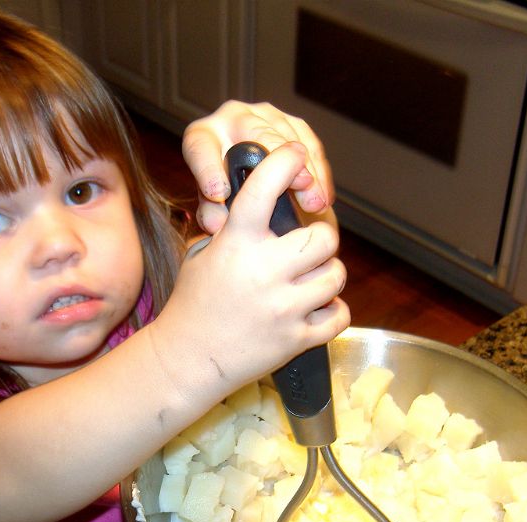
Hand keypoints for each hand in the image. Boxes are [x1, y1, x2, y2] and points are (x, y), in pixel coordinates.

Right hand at [153, 143, 348, 397]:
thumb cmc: (192, 304)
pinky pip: (339, 316)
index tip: (296, 157)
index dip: (286, 162)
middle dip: (320, 239)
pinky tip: (315, 310)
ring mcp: (284, 308)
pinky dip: (332, 312)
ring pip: (337, 275)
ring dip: (327, 275)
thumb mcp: (201, 255)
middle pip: (324, 236)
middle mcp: (265, 271)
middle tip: (308, 248)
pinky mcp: (296, 340)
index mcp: (237, 243)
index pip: (266, 186)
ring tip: (310, 282)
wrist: (187, 360)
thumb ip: (233, 230)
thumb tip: (265, 203)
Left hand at [182, 100, 334, 233]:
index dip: (209, 170)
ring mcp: (263, 115)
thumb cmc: (224, 197)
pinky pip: (309, 141)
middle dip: (278, 163)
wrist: (249, 181)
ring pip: (289, 137)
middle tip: (295, 190)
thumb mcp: (214, 207)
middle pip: (255, 134)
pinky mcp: (290, 122)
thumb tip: (217, 224)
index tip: (219, 194)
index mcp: (201, 138)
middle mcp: (231, 118)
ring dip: (307, 171)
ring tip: (315, 204)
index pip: (200, 149)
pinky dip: (319, 170)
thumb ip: (212, 214)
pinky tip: (324, 196)